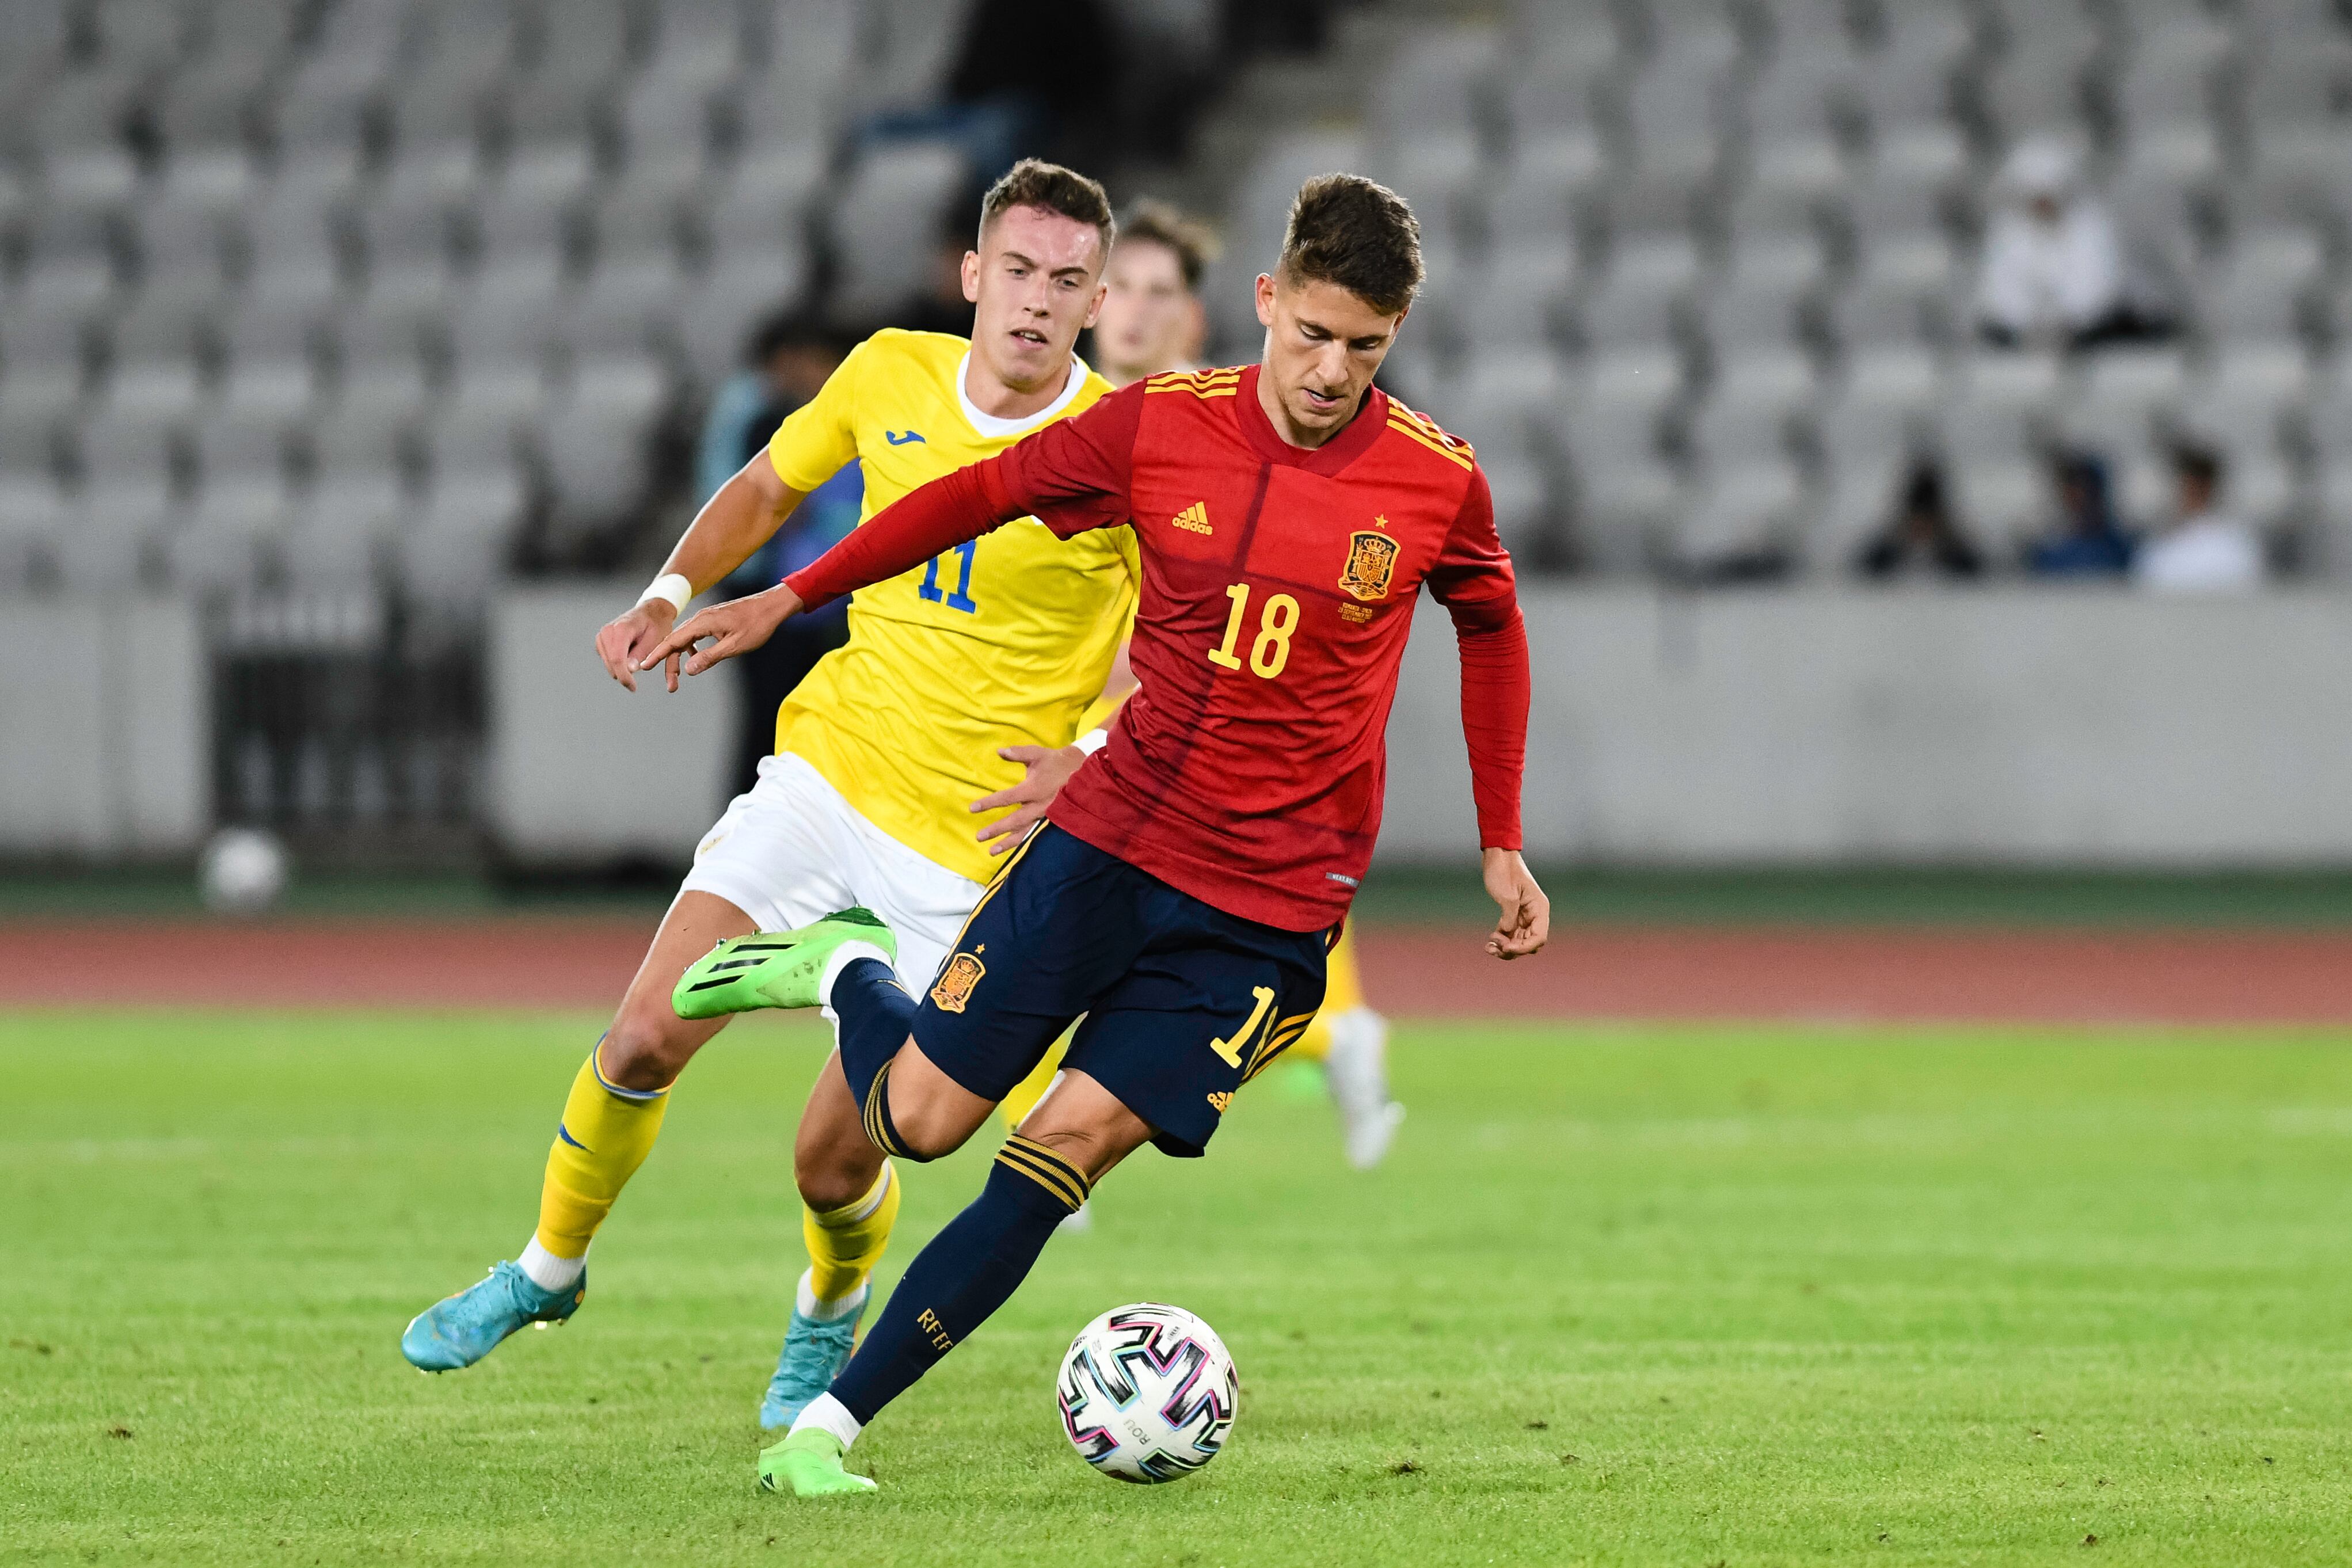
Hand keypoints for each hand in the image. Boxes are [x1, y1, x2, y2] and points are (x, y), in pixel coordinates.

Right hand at [594, 598, 678, 691]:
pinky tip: (629, 657)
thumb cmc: (656, 625)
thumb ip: (641, 655)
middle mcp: (607, 631)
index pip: (617, 658)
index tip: (633, 687)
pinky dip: (618, 663)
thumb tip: (630, 670)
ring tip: (636, 660)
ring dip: (621, 669)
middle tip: (635, 683)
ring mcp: (602, 635)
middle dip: (623, 675)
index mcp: (621, 629)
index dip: (624, 676)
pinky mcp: (601, 641)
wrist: (651, 612)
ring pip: (608, 663)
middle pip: (611, 662)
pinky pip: (607, 659)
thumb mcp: (655, 640)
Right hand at [636, 585, 804, 688]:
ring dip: (679, 657)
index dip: (658, 655)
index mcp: (702, 623)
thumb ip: (710, 657)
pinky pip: (694, 636)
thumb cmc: (756, 625)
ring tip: (677, 678)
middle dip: (668, 663)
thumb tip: (688, 670)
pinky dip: (690, 649)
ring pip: (684, 639)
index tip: (645, 666)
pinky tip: (694, 659)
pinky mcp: (713, 621)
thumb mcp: (734, 645)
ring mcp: (706, 618)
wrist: (771, 606)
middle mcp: (700, 618)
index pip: (673, 640)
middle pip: (676, 642)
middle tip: (670, 686)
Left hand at [969, 744, 1087, 853]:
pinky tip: (1013, 851)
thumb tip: (999, 751)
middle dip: (997, 830)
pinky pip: (1036, 835)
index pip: (1007, 798)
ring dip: (1008, 843)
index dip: (989, 803)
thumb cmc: (1056, 762)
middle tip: (979, 837)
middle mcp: (1039, 806)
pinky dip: (1024, 844)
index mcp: (1033, 789)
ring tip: (991, 851)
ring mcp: (1046, 816)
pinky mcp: (1052, 822)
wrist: (1083, 773)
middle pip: (1014, 821)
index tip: (973, 808)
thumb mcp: (1038, 754)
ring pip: (1026, 832)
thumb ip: (1018, 753)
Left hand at [1482, 847, 1548, 959]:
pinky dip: (1502, 940)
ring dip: (1505, 947)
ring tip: (1489, 946)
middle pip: (1529, 943)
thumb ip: (1510, 918)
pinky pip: (1511, 934)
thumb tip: (1509, 934)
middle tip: (1495, 945)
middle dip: (1513, 949)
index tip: (1507, 947)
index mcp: (1539, 908)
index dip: (1524, 947)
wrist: (1497, 855)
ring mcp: (1524, 915)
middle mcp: (1535, 914)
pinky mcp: (1513, 915)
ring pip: (1519, 941)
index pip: (1539, 937)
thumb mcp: (1507, 896)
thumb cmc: (1503, 871)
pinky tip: (1489, 943)